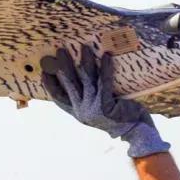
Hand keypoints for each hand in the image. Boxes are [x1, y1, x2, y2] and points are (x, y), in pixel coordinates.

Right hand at [40, 45, 170, 157]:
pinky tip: (106, 56)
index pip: (59, 98)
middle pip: (70, 84)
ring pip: (86, 80)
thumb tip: (83, 74)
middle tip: (60, 51)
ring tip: (84, 47)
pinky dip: (105, 67)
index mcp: (78, 113)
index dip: (51, 84)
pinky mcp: (106, 105)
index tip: (44, 71)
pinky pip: (105, 81)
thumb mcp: (99, 109)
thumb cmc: (119, 118)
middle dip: (64, 66)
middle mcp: (82, 111)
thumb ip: (90, 99)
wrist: (136, 131)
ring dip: (85, 61)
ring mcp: (93, 108)